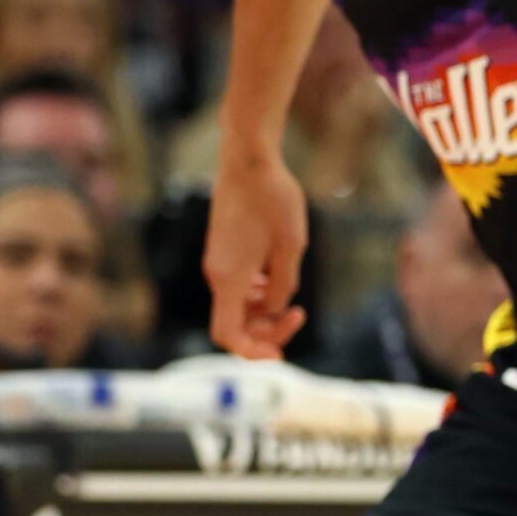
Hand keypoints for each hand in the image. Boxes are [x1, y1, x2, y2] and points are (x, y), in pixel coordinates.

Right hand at [203, 150, 310, 357]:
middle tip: (299, 315)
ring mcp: (218, 262)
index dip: (251, 352)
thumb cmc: (274, 199)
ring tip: (292, 301)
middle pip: (234, 323)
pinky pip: (237, 286)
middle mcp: (217, 274)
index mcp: (230, 278)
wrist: (250, 161)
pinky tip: (277, 280)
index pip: (227, 334)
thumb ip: (283, 284)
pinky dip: (256, 293)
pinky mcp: (223, 251)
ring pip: (236, 305)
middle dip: (266, 330)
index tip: (280, 354)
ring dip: (263, 312)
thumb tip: (274, 309)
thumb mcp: (292, 246)